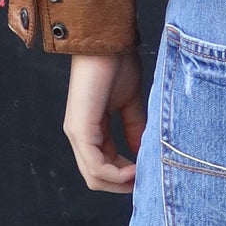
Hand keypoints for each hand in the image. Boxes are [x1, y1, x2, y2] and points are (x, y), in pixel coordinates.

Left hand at [64, 51, 147, 193]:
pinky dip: (118, 174)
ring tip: (144, 174)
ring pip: (95, 177)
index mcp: (90, 130)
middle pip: (96, 178)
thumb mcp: (130, 102)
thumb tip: (142, 153)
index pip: (103, 166)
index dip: (126, 176)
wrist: (108, 40)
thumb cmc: (117, 64)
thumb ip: (134, 127)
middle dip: (123, 185)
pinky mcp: (80, 129)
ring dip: (122, 183)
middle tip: (147, 180)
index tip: (149, 172)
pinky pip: (96, 166)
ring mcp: (77, 133)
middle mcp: (79, 135)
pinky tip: (136, 168)